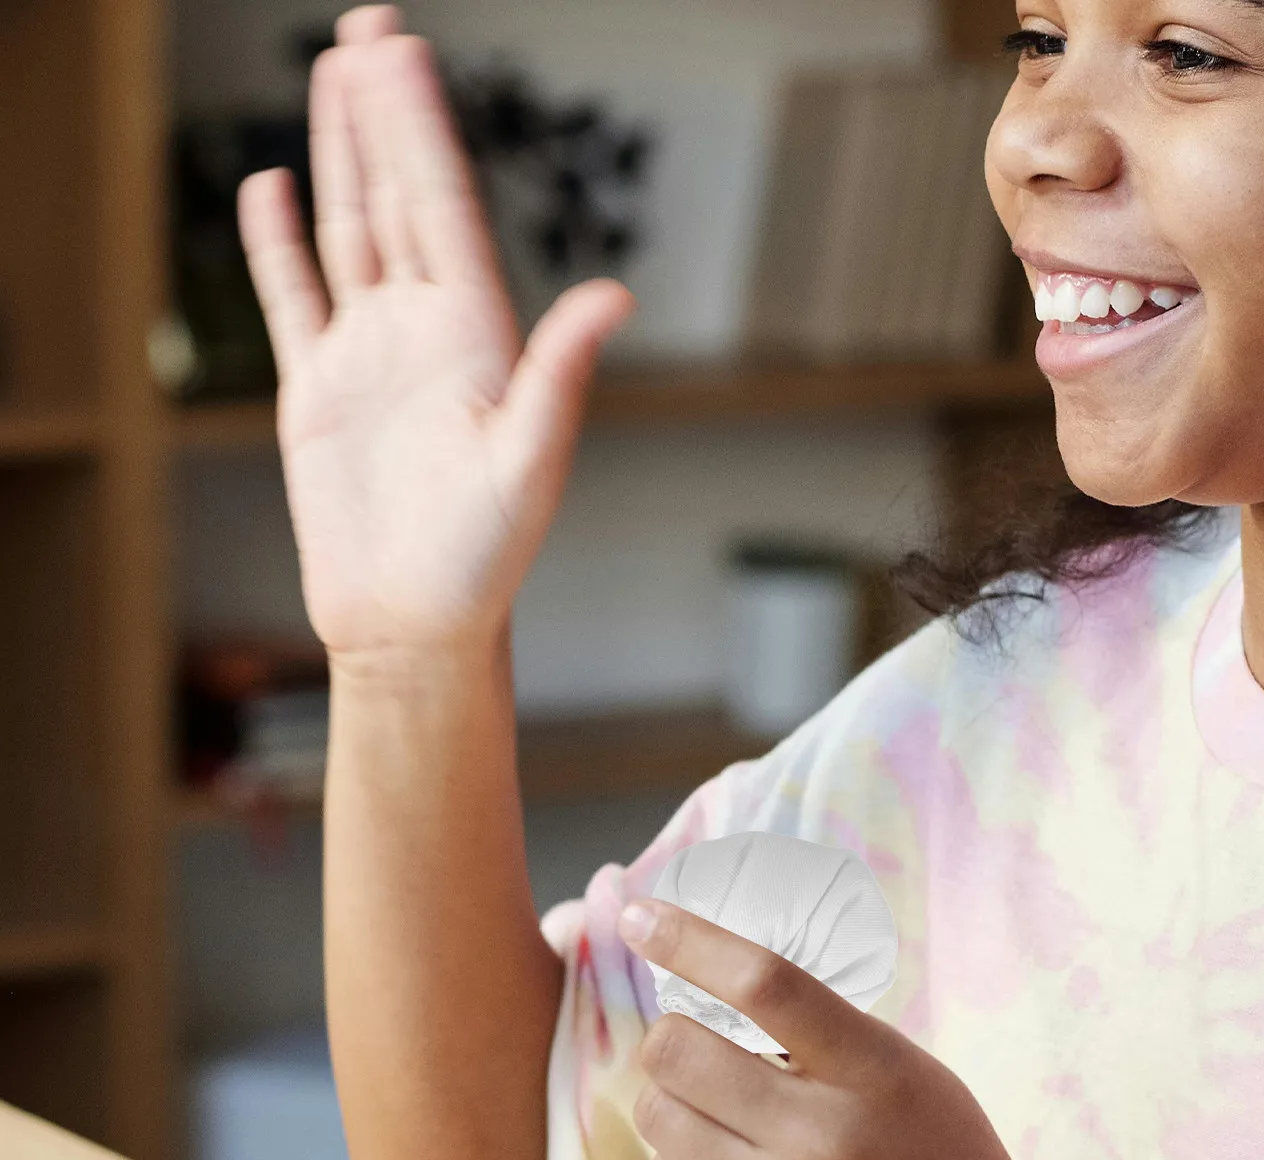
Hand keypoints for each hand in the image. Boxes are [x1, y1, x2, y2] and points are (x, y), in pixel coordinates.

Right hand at [238, 6, 635, 664]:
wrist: (413, 623)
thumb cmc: (484, 559)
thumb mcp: (529, 463)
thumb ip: (560, 373)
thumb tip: (615, 295)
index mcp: (476, 336)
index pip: (444, 209)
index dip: (421, 128)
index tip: (402, 52)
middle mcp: (423, 332)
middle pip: (398, 198)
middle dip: (383, 114)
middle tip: (369, 29)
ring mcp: (368, 355)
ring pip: (351, 231)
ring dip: (341, 155)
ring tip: (334, 79)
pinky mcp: (317, 390)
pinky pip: (294, 297)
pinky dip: (280, 242)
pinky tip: (276, 185)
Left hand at [616, 897, 1068, 1159]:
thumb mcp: (909, 1076)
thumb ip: (823, 1037)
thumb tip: (708, 993)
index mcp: (875, 1071)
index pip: (766, 983)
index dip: (692, 940)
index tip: (642, 916)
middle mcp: (823, 1137)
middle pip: (679, 1051)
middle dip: (672, 1037)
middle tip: (698, 1047)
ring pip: (658, 1117)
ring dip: (674, 1101)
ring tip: (725, 1115)